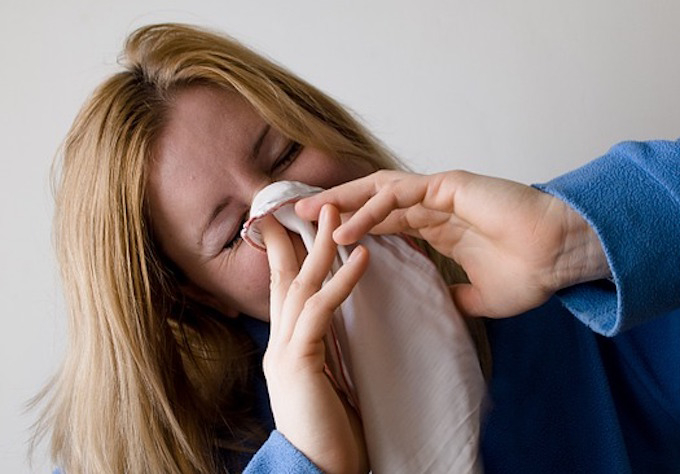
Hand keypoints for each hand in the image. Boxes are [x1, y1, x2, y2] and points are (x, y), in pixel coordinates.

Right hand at [260, 204, 369, 473]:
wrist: (319, 472)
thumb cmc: (331, 431)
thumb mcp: (327, 380)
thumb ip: (326, 348)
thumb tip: (340, 323)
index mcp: (287, 344)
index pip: (285, 286)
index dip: (289, 249)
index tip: (300, 219)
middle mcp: (278, 341)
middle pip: (287, 275)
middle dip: (299, 235)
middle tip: (315, 201)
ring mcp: (284, 350)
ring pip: (300, 284)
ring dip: (320, 245)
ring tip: (337, 213)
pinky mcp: (298, 361)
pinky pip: (321, 312)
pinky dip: (342, 282)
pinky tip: (361, 257)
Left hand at [296, 170, 609, 317]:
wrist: (563, 257)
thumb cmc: (531, 271)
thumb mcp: (482, 295)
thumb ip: (458, 295)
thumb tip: (446, 305)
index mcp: (437, 226)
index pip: (382, 222)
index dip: (350, 226)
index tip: (318, 238)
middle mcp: (432, 206)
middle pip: (370, 201)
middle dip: (334, 208)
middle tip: (298, 217)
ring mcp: (440, 194)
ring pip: (378, 192)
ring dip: (341, 203)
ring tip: (308, 216)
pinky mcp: (450, 187)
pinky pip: (400, 195)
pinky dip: (370, 210)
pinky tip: (345, 228)